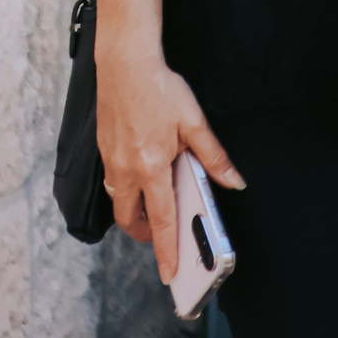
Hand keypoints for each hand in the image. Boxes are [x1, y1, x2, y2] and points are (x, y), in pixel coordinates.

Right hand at [95, 42, 243, 282]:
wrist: (125, 64)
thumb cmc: (161, 89)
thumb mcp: (195, 122)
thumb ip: (213, 157)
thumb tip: (233, 181)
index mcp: (151, 167)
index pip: (160, 220)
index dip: (166, 248)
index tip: (169, 273)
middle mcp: (126, 170)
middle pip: (131, 218)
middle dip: (146, 233)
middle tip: (163, 236)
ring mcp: (111, 162)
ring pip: (119, 201)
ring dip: (134, 211)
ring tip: (155, 208)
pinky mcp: (103, 151)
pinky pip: (113, 182)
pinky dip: (127, 189)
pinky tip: (143, 176)